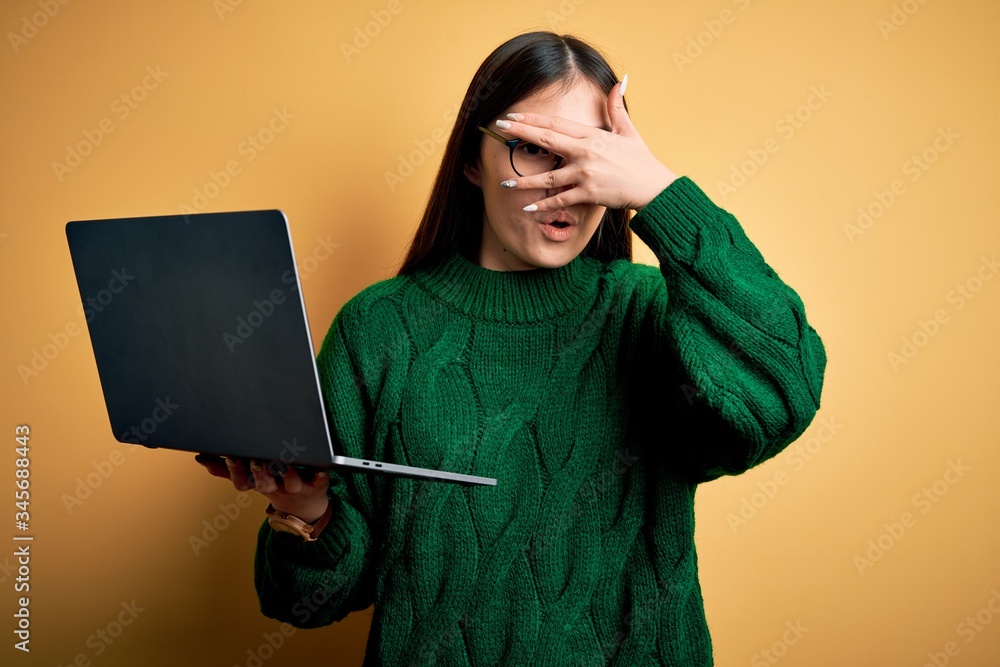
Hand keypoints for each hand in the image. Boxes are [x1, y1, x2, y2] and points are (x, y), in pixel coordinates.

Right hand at [195, 453, 329, 521]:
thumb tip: (201, 457)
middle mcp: (277, 486)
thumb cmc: (276, 484)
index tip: (233, 457)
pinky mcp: (317, 484)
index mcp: (259, 483)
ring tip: (285, 465)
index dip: (237, 472)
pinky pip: (320, 480)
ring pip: (291, 482)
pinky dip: (321, 475)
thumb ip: (227, 468)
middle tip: (255, 460)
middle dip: (259, 472)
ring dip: (288, 474)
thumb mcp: (251, 479)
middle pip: (265, 482)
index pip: (242, 481)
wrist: (305, 506)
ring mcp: (297, 487)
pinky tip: (322, 469)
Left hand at [497, 78, 676, 211]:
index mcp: (592, 135)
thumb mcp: (628, 130)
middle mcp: (585, 152)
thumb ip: (616, 107)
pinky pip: (561, 200)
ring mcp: (586, 173)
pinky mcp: (589, 193)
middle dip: (521, 134)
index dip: (532, 120)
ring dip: (525, 181)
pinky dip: (544, 205)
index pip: (555, 124)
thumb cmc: (640, 160)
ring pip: (548, 177)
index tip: (513, 117)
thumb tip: (620, 82)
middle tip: (500, 129)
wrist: (654, 186)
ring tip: (505, 182)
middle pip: (546, 141)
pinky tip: (528, 208)